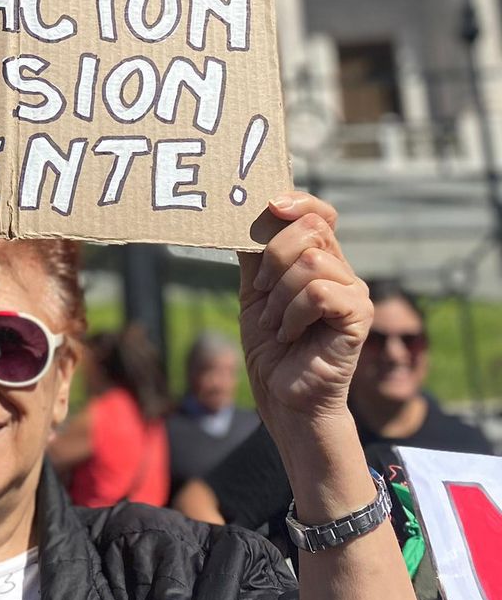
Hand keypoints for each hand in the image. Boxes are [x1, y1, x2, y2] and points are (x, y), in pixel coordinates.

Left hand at [238, 192, 370, 437]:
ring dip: (279, 294)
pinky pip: (319, 292)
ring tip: (276, 322)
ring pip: (311, 261)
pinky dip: (293, 313)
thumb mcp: (255, 292)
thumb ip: (254, 254)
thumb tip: (240, 213)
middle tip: (262, 292)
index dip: (299, 201)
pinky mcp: (360, 316)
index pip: (320, 213)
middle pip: (310, 229)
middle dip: (273, 256)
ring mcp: (355, 293)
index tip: (270, 205)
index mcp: (319, 260)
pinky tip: (290, 333)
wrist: (283, 398)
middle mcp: (342, 271)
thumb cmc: (271, 348)